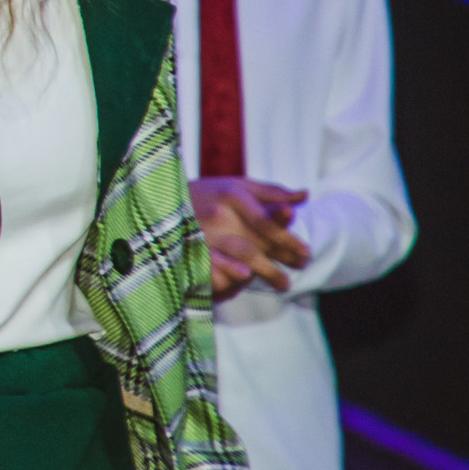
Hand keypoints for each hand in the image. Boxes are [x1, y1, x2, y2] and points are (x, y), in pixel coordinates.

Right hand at [190, 177, 309, 295]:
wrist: (161, 198)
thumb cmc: (208, 193)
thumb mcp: (238, 186)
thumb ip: (271, 193)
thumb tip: (305, 196)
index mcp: (231, 195)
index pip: (266, 222)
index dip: (289, 239)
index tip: (307, 252)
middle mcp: (217, 214)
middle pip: (258, 241)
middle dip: (283, 258)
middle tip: (302, 267)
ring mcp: (202, 233)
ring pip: (240, 256)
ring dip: (265, 272)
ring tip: (284, 284)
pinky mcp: (189, 249)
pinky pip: (214, 268)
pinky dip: (231, 274)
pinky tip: (247, 279)